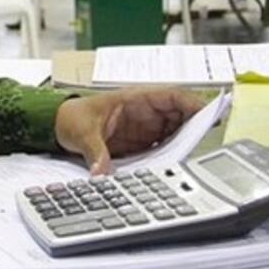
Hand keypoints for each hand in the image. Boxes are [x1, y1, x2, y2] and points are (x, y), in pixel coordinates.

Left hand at [54, 88, 203, 174]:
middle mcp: (145, 112)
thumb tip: (102, 172)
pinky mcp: (142, 142)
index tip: (207, 114)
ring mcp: (145, 127)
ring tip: (195, 153)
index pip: (172, 96)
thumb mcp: (83, 134)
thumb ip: (96, 153)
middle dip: (195, 124)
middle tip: (207, 139)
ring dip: (186, 140)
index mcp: (135, 99)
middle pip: (180, 114)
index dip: (192, 103)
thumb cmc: (73, 117)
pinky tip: (177, 163)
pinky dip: (173, 152)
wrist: (60, 125)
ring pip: (176, 130)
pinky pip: (165, 145)